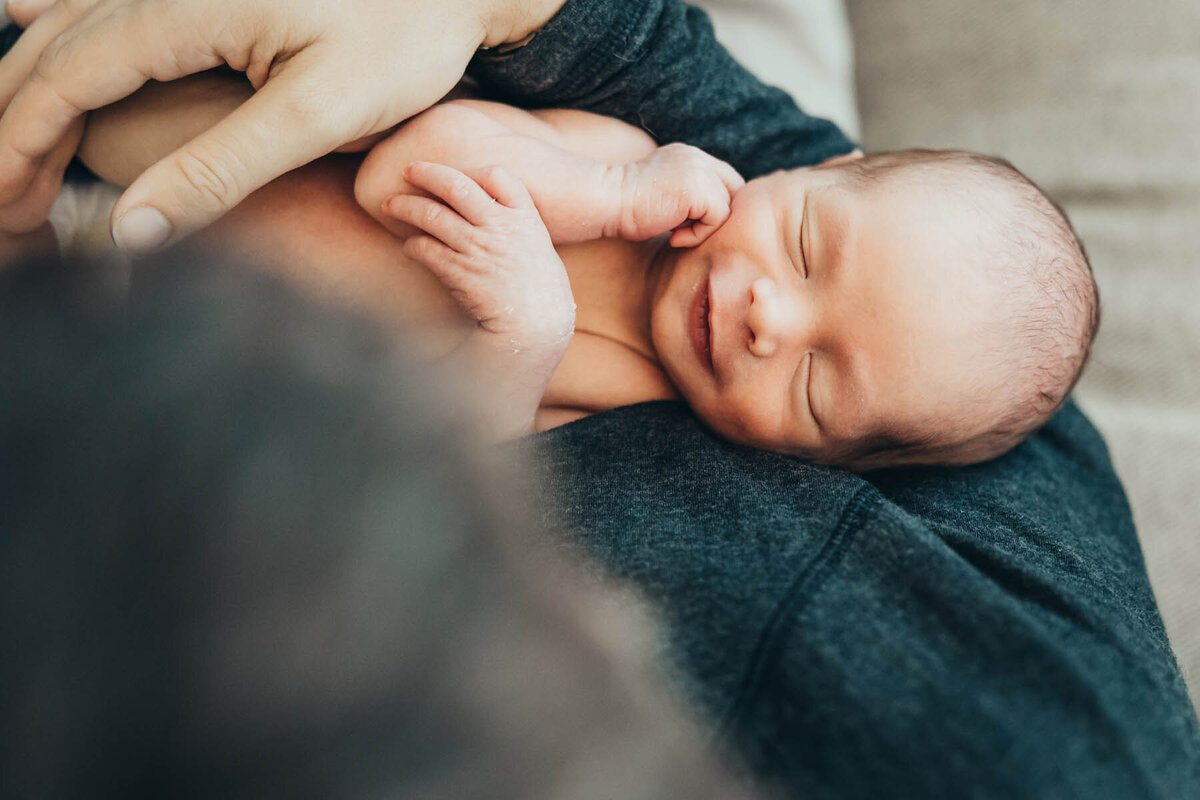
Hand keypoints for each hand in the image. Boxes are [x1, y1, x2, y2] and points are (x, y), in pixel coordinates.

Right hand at [0, 0, 566, 249]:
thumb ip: (222, 168)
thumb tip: (133, 231)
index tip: (4, 213)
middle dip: (12, 131)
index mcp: (180, 7)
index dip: (19, 148)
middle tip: (5, 211)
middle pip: (50, 53)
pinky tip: (23, 14)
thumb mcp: (319, 113)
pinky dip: (57, 30)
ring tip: (12, 156)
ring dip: (31, 92)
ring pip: (68, 26)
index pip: (64, 81)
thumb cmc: (402, 38)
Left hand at [385, 162, 574, 351]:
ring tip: (390, 205)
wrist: (536, 327)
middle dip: (427, 173)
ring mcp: (477, 248)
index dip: (474, 171)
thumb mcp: (541, 250)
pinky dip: (412, 245)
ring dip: (405, 206)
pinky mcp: (458, 271)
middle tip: (409, 170)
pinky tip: (409, 247)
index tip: (460, 174)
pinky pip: (426, 249)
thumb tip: (497, 216)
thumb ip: (520, 229)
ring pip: (431, 215)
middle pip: (456, 185)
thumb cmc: (544, 294)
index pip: (497, 176)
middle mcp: (498, 228)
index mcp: (525, 218)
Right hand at [616, 143, 744, 247]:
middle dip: (719, 214)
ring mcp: (700, 170)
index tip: (690, 224)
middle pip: (734, 188)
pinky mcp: (700, 188)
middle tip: (690, 230)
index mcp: (688, 156)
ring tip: (675, 233)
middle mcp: (697, 157)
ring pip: (727, 206)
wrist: (606, 201)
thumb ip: (686, 195)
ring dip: (704, 227)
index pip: (723, 178)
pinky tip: (673, 237)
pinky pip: (718, 218)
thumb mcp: (661, 194)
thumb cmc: (623, 208)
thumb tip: (709, 217)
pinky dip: (699, 234)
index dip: (717, 203)